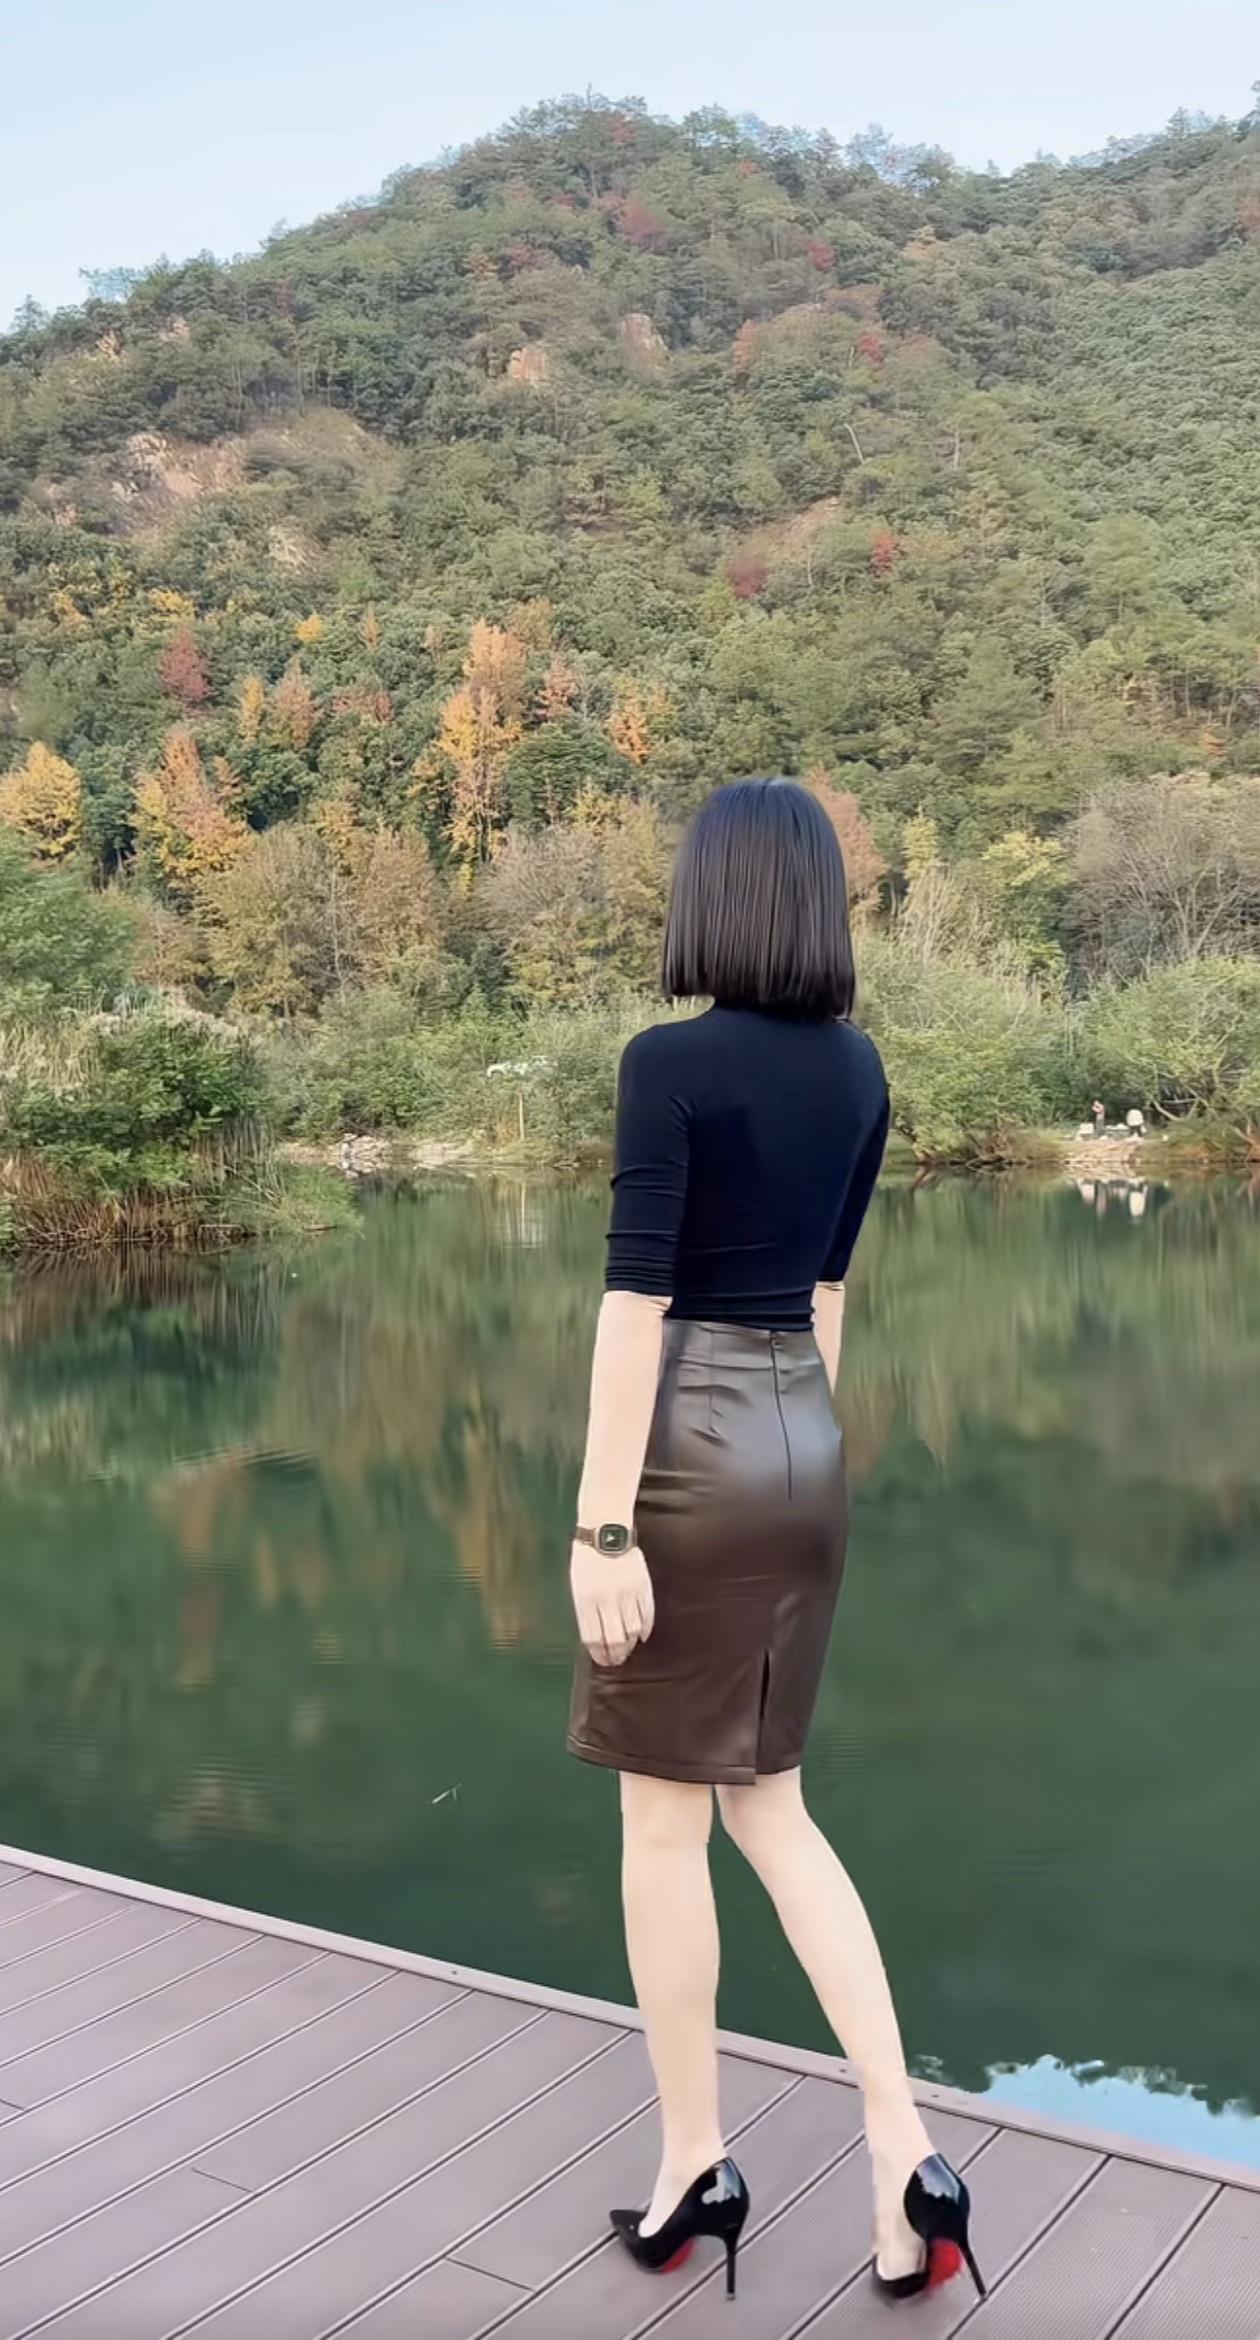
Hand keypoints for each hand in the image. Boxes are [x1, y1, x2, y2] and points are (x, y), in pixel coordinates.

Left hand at [570, 1539, 654, 1667]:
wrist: (606, 1531)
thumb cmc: (587, 1559)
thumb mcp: (578, 1585)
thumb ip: (586, 1611)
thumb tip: (595, 1638)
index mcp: (586, 1599)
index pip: (593, 1638)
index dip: (599, 1654)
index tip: (603, 1661)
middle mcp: (606, 1600)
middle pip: (614, 1639)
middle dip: (616, 1655)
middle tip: (617, 1660)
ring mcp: (626, 1594)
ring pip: (632, 1630)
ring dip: (631, 1645)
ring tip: (628, 1649)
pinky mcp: (642, 1587)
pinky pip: (647, 1615)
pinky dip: (645, 1629)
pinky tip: (641, 1636)